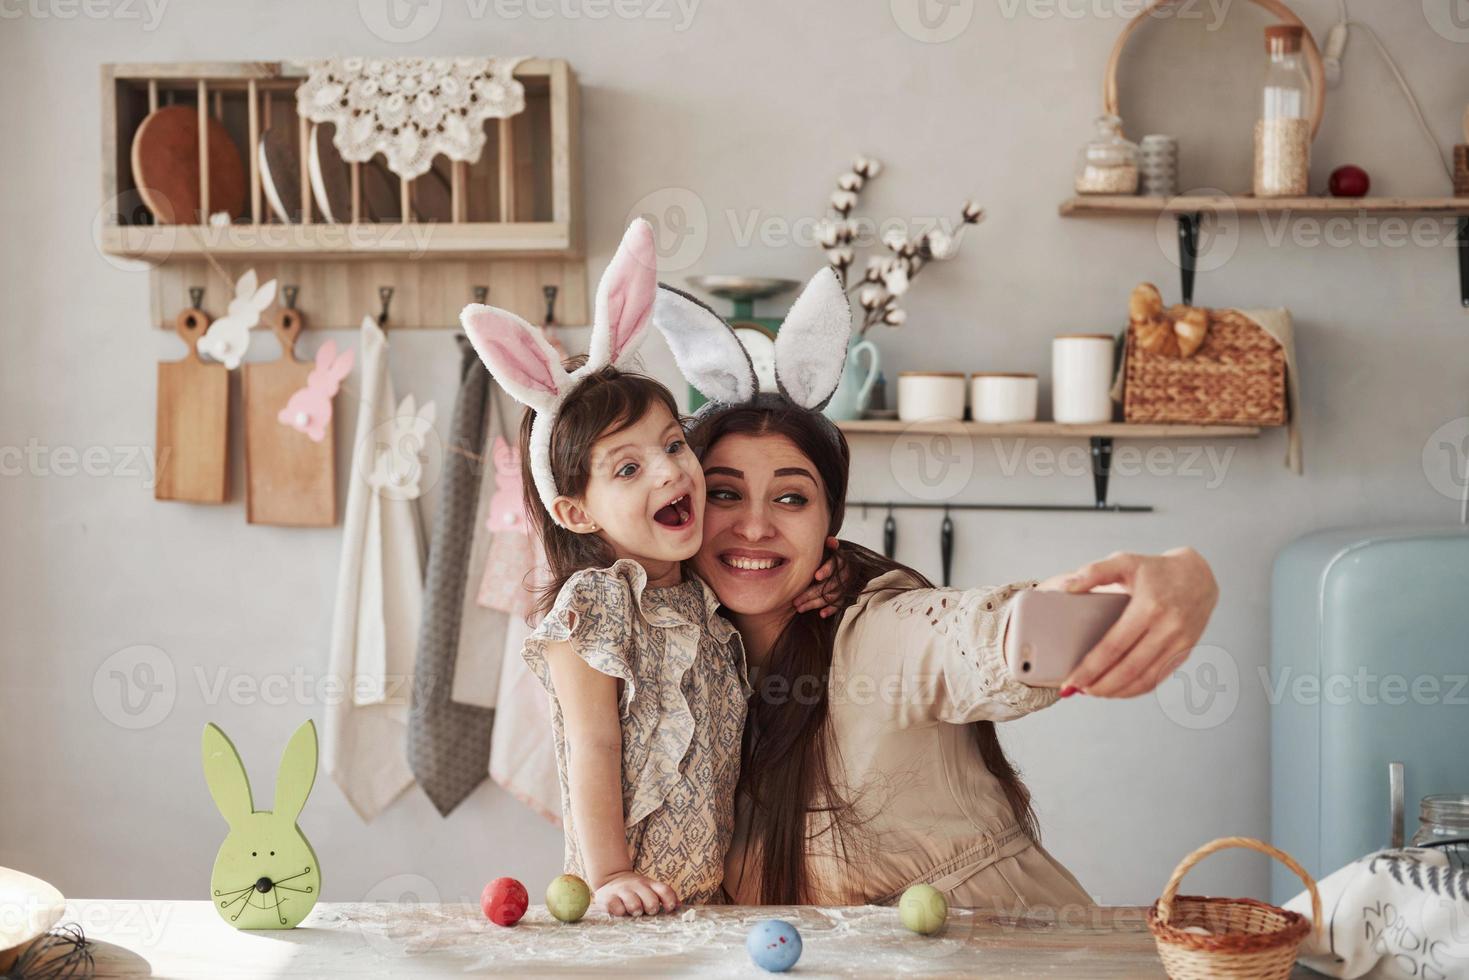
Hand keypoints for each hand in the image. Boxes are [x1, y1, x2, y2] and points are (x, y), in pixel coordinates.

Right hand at [594, 870, 678, 916]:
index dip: (670, 901)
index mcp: (649, 884)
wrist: (610, 879)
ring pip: (635, 905)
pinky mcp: (608, 898)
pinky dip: (620, 913)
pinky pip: (618, 910)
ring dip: (636, 911)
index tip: (669, 909)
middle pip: (651, 901)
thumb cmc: (635, 890)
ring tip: (633, 912)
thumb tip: (680, 905)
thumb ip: (664, 896)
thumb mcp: (650, 888)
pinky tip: (620, 911)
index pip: (665, 890)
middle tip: (646, 911)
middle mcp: (637, 885)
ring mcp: (622, 891)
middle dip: (651, 909)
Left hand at [793, 536, 843, 617]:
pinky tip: (821, 614)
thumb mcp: (828, 548)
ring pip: (832, 596)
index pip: (834, 564)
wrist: (846, 561)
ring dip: (815, 603)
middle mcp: (846, 573)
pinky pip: (840, 604)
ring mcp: (846, 585)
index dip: (826, 570)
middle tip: (796, 601)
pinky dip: (831, 609)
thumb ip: (827, 545)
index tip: (816, 576)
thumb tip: (831, 541)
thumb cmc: (830, 554)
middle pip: (829, 585)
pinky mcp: (846, 595)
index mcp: (840, 560)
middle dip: (811, 594)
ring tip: (799, 608)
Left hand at [1056, 547, 1218, 698]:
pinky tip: (1118, 689)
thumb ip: (1094, 572)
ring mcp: (1179, 643)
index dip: (1090, 668)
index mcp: (1149, 607)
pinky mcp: (1185, 652)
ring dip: (1117, 691)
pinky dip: (1136, 689)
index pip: (1114, 646)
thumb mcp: (1124, 561)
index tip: (1071, 680)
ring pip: (1145, 679)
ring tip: (1094, 691)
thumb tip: (1065, 588)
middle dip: (1100, 685)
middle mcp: (1167, 628)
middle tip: (1077, 690)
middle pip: (1129, 668)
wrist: (1199, 576)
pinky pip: (1158, 678)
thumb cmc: (1155, 570)